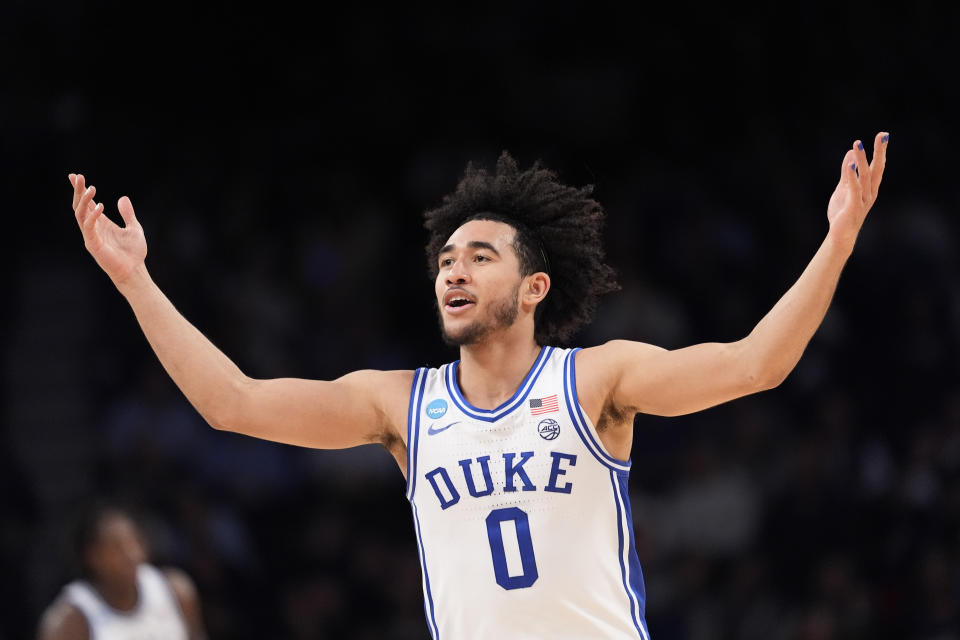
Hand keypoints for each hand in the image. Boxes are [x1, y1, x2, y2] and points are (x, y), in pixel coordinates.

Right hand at [70, 173, 147, 286]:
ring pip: (80, 214)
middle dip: (78, 191)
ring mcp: (91, 236)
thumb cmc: (133, 252)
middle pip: (80, 206)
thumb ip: (128, 214)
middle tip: (77, 176)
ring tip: (91, 188)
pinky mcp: (93, 244)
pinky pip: (88, 227)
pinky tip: (99, 206)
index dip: (80, 190)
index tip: (74, 176)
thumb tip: (123, 198)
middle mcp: (94, 228)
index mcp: (102, 223)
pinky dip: (93, 216)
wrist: (134, 271)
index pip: (87, 203)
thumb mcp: (134, 228)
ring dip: (84, 200)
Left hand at [826, 132, 888, 247]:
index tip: (884, 135)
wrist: (840, 235)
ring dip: (861, 159)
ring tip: (858, 143)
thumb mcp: (844, 188)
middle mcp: (870, 192)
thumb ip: (847, 172)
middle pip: (877, 169)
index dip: (880, 151)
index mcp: (869, 187)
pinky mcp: (853, 206)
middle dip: (879, 152)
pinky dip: (852, 176)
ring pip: (864, 176)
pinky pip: (854, 189)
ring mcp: (863, 200)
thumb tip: (851, 152)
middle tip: (882, 135)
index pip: (877, 166)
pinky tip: (849, 164)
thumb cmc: (843, 212)